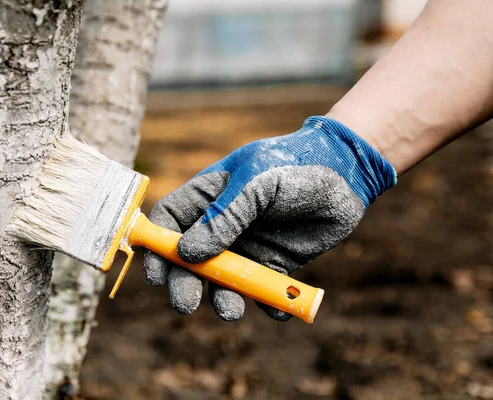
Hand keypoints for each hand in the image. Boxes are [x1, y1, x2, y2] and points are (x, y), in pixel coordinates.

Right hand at [143, 116, 395, 320]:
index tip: (157, 274)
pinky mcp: (275, 262)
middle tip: (186, 304)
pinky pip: (262, 290)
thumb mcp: (256, 183)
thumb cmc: (294, 165)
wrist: (347, 174)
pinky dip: (265, 303)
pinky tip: (275, 308)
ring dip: (222, 298)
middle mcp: (222, 224)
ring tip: (231, 311)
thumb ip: (223, 217)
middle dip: (185, 282)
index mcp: (208, 196)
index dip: (156, 248)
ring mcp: (247, 245)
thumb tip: (187, 254)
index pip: (169, 222)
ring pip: (223, 280)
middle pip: (189, 259)